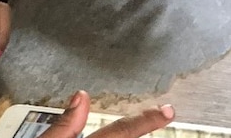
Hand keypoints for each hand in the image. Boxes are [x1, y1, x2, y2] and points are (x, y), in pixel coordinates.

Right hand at [40, 90, 173, 137]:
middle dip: (138, 126)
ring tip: (134, 119)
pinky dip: (119, 137)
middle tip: (155, 115)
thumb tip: (81, 96)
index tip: (167, 110)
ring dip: (126, 133)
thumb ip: (63, 124)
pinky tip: (115, 133)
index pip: (122, 130)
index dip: (147, 119)